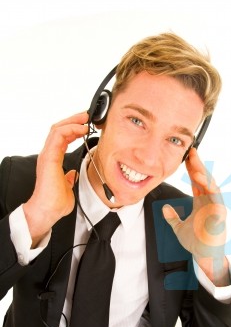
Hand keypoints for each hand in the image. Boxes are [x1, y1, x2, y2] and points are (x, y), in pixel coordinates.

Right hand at [23, 112, 87, 245]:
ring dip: (72, 121)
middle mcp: (49, 154)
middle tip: (86, 116)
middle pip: (58, 129)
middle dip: (73, 120)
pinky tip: (81, 129)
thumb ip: (69, 178)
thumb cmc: (55, 202)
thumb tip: (72, 174)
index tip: (85, 126)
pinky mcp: (49, 157)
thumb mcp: (67, 187)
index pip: (61, 137)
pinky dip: (70, 129)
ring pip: (57, 129)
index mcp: (53, 159)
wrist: (48, 210)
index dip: (73, 129)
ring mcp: (48, 155)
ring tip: (85, 119)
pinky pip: (58, 136)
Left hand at [162, 148, 229, 285]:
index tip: (185, 157)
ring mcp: (215, 207)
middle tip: (191, 151)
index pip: (196, 182)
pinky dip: (209, 188)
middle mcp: (209, 202)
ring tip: (194, 163)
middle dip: (198, 165)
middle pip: (204, 179)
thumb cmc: (196, 242)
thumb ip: (172, 217)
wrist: (203, 257)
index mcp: (201, 202)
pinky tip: (202, 180)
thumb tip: (164, 208)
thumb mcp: (178, 227)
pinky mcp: (219, 215)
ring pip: (211, 186)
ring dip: (203, 174)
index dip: (191, 169)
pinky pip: (216, 198)